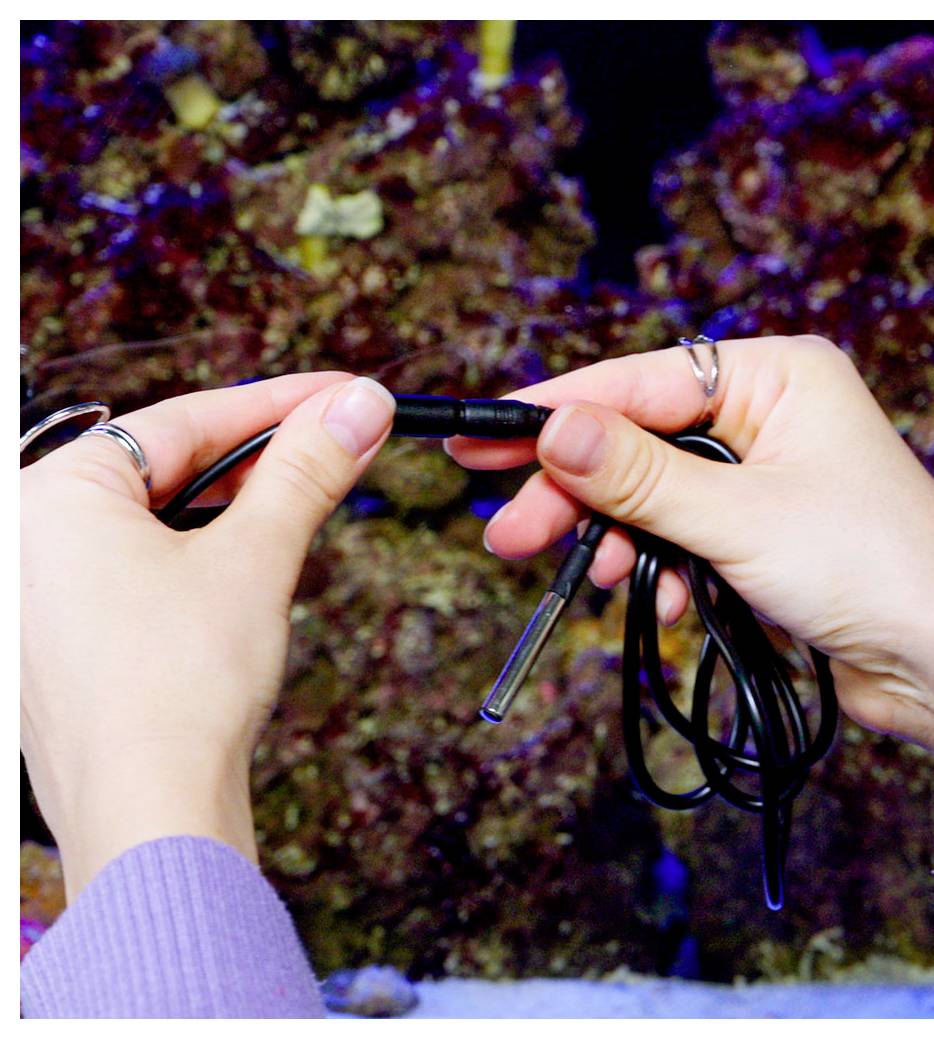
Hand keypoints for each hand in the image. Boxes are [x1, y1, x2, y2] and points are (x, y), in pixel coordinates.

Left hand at [21, 373, 396, 899]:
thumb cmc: (180, 686)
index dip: (280, 402)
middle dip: (265, 456)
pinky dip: (202, 556)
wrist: (150, 817)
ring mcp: (42, 594)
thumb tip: (362, 405)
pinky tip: (252, 565)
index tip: (345, 394)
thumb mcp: (258, 557)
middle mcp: (30, 537)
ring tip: (308, 502)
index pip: (187, 418)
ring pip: (160, 519)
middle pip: (172, 466)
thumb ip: (308, 469)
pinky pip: (142, 567)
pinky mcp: (64, 642)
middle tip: (341, 445)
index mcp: (55, 494)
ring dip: (239, 508)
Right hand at [446, 336, 933, 817]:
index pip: (636, 383)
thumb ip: (637, 475)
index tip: (480, 434)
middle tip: (506, 531)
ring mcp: (758, 473)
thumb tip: (553, 428)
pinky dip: (656, 567)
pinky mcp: (753, 528)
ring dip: (615, 539)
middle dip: (574, 493)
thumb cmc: (873, 570)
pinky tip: (657, 601)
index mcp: (774, 375)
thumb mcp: (737, 517)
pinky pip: (676, 533)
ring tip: (590, 579)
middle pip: (634, 441)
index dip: (554, 413)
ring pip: (649, 494)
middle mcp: (764, 413)